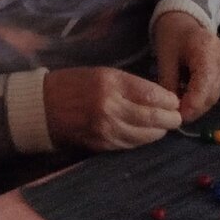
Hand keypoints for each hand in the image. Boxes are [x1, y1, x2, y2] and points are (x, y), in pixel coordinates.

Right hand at [42, 66, 182, 151]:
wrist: (42, 106)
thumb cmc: (73, 83)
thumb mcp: (102, 74)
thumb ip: (129, 85)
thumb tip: (159, 97)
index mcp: (111, 83)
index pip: (152, 95)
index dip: (169, 101)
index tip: (175, 102)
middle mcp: (111, 107)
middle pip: (152, 118)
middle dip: (170, 119)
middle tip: (176, 118)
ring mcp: (106, 129)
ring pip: (144, 135)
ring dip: (158, 132)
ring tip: (164, 127)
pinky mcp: (102, 144)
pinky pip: (130, 145)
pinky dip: (142, 140)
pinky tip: (145, 135)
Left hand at [153, 10, 219, 123]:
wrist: (184, 18)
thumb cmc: (172, 34)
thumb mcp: (165, 56)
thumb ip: (169, 82)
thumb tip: (171, 109)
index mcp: (206, 50)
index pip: (204, 85)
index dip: (193, 105)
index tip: (178, 116)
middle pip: (212, 93)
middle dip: (195, 108)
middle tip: (176, 117)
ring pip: (215, 94)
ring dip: (199, 105)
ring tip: (181, 109)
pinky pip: (216, 89)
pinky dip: (203, 97)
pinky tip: (189, 98)